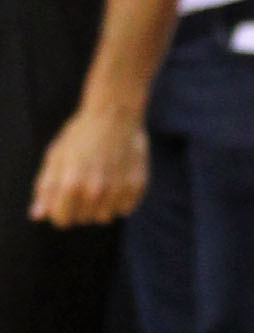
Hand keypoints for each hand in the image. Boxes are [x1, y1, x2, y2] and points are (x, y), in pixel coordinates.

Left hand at [30, 103, 148, 225]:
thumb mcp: (55, 156)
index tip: (66, 195)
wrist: (115, 113)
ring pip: (105, 216)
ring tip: (101, 182)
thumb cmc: (81, 134)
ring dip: (101, 205)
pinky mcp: (137, 184)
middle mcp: (95, 190)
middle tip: (85, 182)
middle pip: (83, 219)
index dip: (61, 209)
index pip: (62, 220)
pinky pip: (125, 208)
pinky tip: (117, 180)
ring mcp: (118, 188)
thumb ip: (46, 188)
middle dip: (80, 206)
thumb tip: (37, 216)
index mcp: (71, 185)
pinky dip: (120, 199)